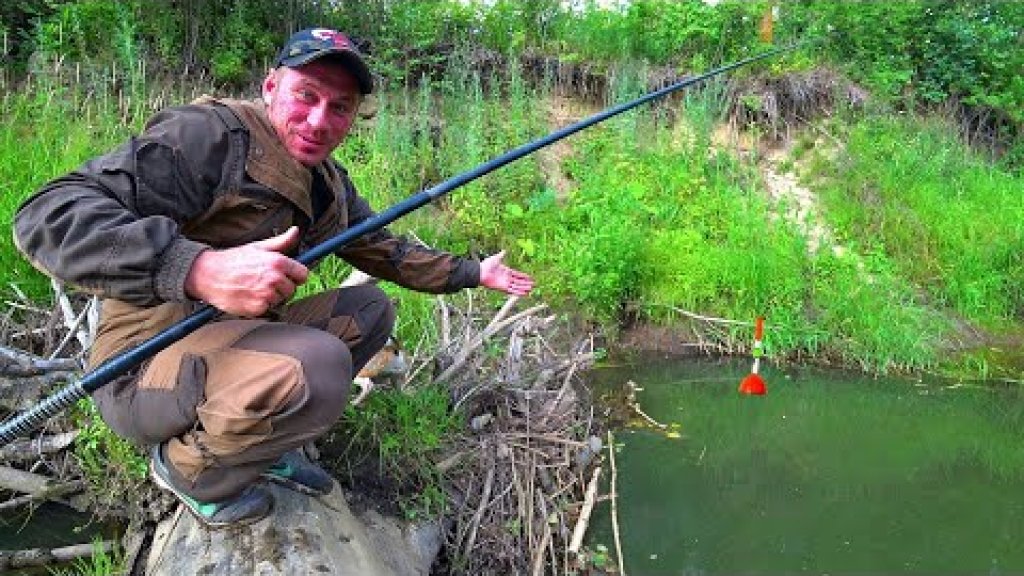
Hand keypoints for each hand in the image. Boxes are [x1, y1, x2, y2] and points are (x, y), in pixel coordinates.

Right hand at [185, 226, 308, 316]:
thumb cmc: (233, 260)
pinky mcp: (257, 308)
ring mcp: (266, 295)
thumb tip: (295, 231)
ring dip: (271, 296)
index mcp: (277, 262)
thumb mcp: (258, 246)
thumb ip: (281, 241)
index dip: (295, 275)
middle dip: (281, 286)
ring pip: (280, 300)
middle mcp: (274, 279)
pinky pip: (268, 309)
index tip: (288, 275)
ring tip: (254, 287)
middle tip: (264, 281)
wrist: (208, 274)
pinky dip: (260, 305)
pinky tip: (249, 295)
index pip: (303, 274)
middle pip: (292, 289)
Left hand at [479, 250, 533, 296]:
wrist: (480, 272)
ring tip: (531, 290)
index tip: (530, 278)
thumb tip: (504, 250)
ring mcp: (504, 283)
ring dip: (523, 288)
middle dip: (525, 283)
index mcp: (506, 271)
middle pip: (518, 281)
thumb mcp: (496, 258)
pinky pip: (512, 291)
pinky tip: (524, 293)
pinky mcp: (502, 288)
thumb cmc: (487, 265)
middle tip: (533, 285)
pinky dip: (518, 292)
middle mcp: (506, 278)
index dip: (523, 276)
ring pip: (516, 286)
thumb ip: (501, 255)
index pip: (517, 274)